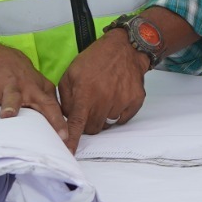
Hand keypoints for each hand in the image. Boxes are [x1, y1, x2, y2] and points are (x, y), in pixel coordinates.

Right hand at [0, 37, 65, 136]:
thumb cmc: (16, 72)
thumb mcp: (37, 82)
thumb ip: (51, 100)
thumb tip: (69, 122)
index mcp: (30, 89)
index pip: (48, 105)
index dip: (56, 119)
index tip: (62, 137)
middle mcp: (10, 88)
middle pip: (12, 99)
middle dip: (10, 108)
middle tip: (8, 117)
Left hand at [56, 30, 151, 151]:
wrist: (125, 47)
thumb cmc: (95, 59)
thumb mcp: (71, 73)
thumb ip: (65, 98)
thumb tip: (66, 117)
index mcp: (86, 93)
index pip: (76, 124)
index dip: (72, 140)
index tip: (69, 153)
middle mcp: (104, 100)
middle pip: (93, 128)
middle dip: (88, 123)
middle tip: (89, 107)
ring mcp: (122, 101)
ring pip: (108, 123)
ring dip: (103, 115)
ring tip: (104, 96)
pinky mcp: (135, 101)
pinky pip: (123, 118)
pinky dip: (118, 112)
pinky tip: (116, 96)